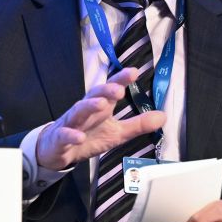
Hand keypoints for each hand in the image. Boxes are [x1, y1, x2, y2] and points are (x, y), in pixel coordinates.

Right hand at [35, 67, 165, 170]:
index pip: (111, 89)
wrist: (58, 150)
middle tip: (119, 90)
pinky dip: (72, 135)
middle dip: (106, 90)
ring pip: (79, 111)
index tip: (134, 72)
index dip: (121, 79)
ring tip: (101, 104)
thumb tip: (163, 116)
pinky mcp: (60, 138)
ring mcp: (72, 123)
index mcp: (101, 106)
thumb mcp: (117, 133)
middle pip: (94, 95)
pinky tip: (79, 137)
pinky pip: (65, 135)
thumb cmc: (89, 135)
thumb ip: (138, 124)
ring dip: (89, 106)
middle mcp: (86, 110)